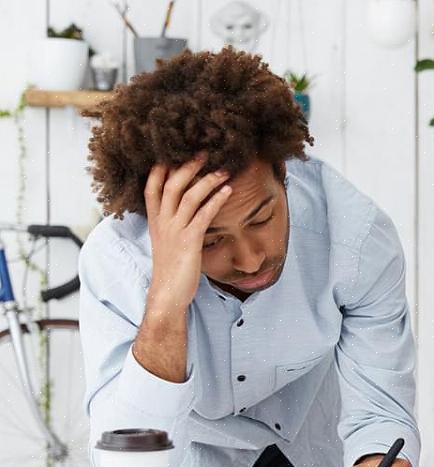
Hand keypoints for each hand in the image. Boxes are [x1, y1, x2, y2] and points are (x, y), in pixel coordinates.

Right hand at [143, 154, 231, 313]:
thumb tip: (188, 206)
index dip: (162, 166)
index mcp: (155, 220)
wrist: (168, 295)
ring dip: (207, 180)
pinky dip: (216, 200)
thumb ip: (173, 221)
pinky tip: (228, 191)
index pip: (151, 185)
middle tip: (206, 152)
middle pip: (171, 184)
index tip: (176, 150)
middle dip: (188, 165)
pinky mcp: (189, 241)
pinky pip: (203, 215)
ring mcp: (174, 231)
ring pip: (187, 196)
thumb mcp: (168, 240)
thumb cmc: (172, 268)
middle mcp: (162, 222)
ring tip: (224, 169)